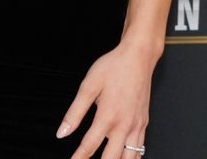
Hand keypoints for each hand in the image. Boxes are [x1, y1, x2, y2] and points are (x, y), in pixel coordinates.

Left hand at [56, 40, 154, 158]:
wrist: (138, 58)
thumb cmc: (112, 68)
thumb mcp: (89, 85)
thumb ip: (75, 112)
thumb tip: (62, 132)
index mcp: (108, 115)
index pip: (90, 145)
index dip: (79, 158)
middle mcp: (125, 125)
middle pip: (111, 158)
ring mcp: (137, 127)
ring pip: (129, 158)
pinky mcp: (144, 124)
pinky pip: (139, 150)